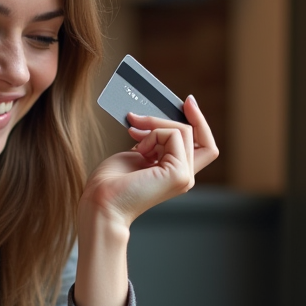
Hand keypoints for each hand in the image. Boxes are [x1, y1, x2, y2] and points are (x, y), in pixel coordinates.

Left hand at [80, 95, 218, 228]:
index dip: (200, 123)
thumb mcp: (138, 153)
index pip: (203, 146)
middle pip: (203, 138)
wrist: (101, 202)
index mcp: (175, 173)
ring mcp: (184, 177)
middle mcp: (184, 177)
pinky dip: (154, 134)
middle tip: (169, 104)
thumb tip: (157, 120)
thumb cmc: (111, 182)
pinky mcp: (179, 174)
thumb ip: (155, 140)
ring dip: (157, 124)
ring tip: (134, 132)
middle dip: (184, 116)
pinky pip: (174, 135)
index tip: (188, 103)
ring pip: (185, 131)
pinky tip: (139, 148)